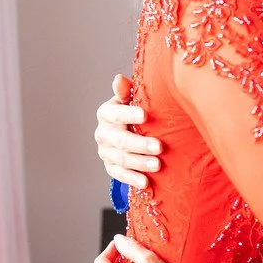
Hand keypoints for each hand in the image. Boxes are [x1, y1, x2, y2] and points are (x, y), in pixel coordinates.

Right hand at [97, 74, 162, 189]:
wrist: (125, 129)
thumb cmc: (133, 110)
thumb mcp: (129, 98)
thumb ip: (126, 90)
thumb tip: (119, 79)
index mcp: (106, 113)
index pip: (116, 114)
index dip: (129, 114)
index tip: (145, 115)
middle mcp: (103, 133)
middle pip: (120, 140)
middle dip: (140, 144)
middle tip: (159, 146)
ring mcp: (105, 152)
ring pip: (121, 159)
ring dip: (139, 163)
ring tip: (157, 165)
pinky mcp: (110, 167)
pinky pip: (119, 175)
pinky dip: (132, 179)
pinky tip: (146, 183)